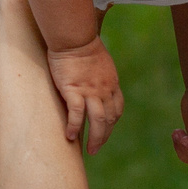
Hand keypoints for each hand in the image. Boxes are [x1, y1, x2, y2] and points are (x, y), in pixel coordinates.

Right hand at [47, 36, 123, 152]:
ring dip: (96, 138)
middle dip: (105, 137)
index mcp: (111, 83)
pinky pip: (77, 114)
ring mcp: (91, 91)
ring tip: (91, 150)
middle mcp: (105, 90)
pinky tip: (71, 136)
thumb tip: (92, 83)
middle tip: (97, 149)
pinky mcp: (74, 90)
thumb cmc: (82, 46)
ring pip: (98, 121)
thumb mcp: (99, 63)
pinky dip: (75, 127)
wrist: (74, 37)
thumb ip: (99, 76)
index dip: (112, 123)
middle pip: (109, 119)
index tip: (105, 131)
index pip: (117, 108)